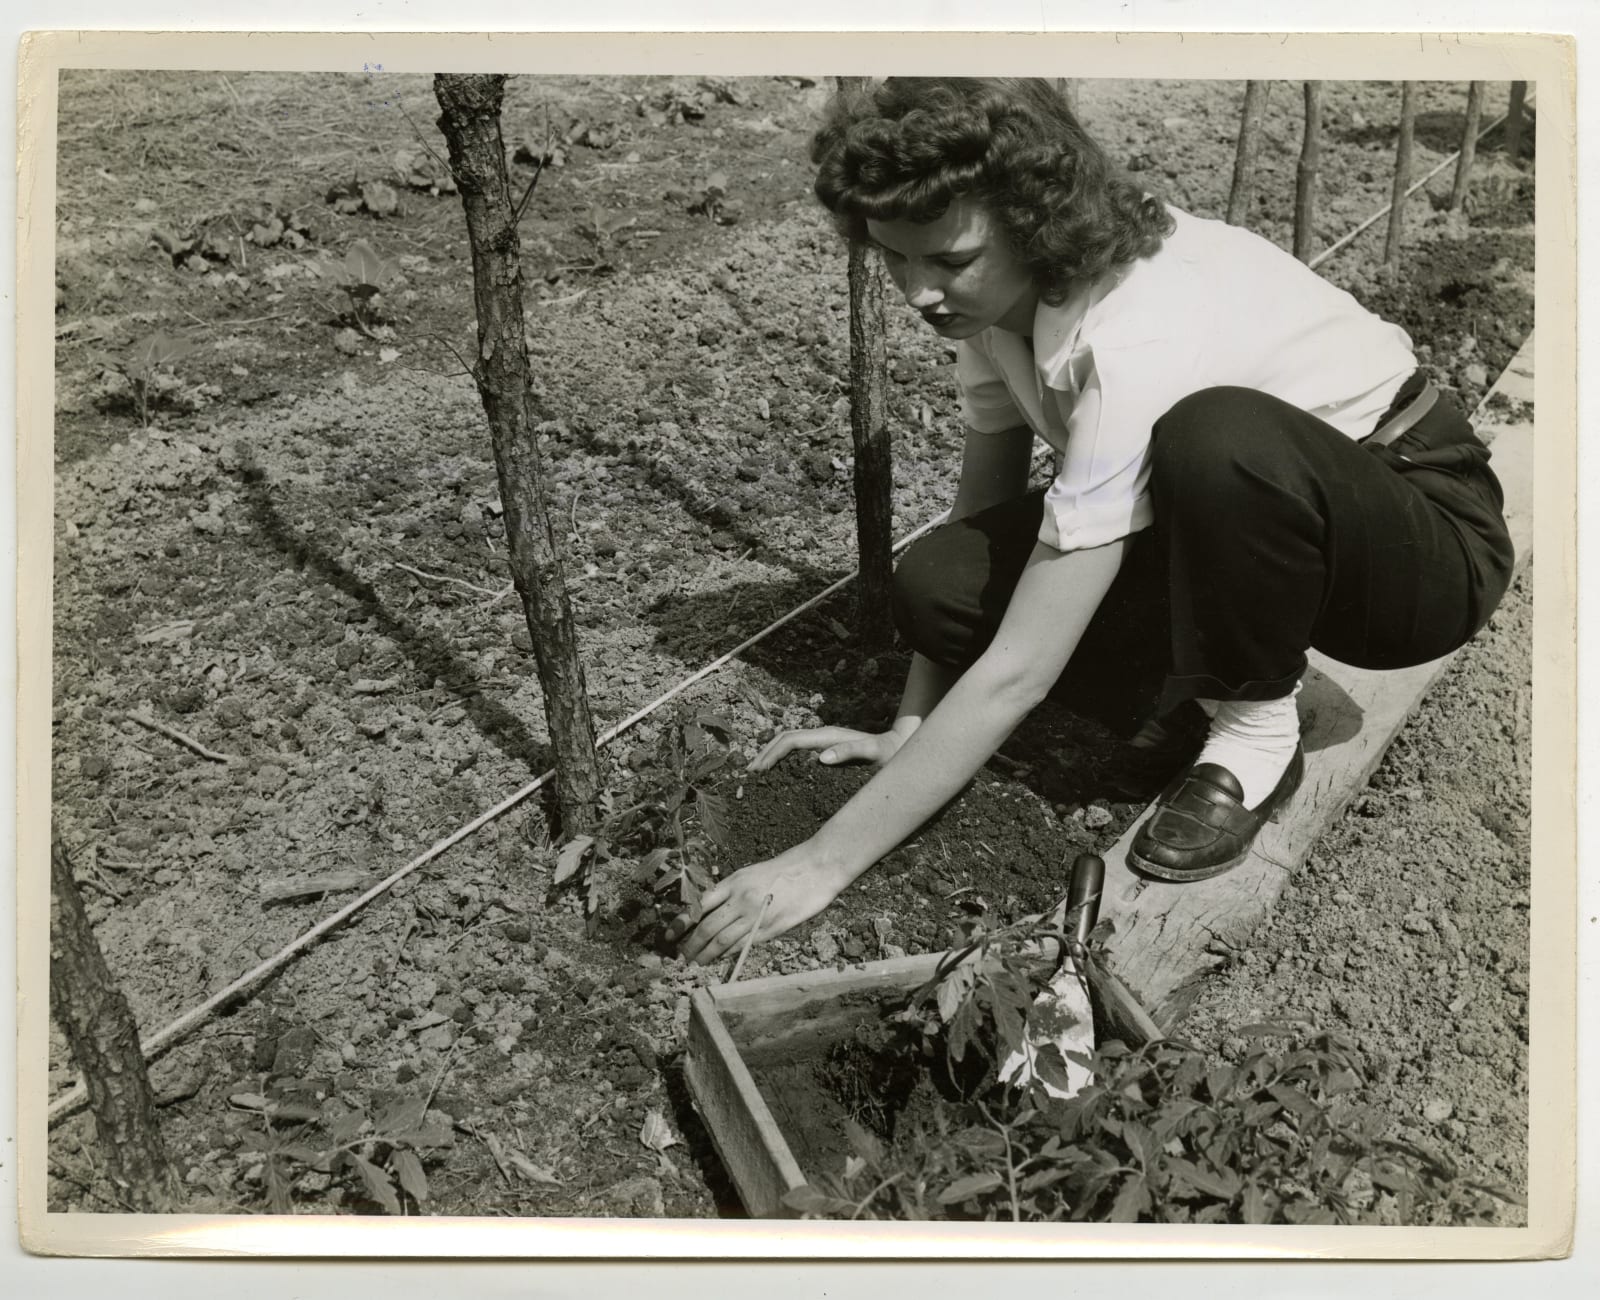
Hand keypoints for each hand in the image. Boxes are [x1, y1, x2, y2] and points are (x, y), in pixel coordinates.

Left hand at [665, 842, 851, 965]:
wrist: (815, 868)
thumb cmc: (785, 870)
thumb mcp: (751, 874)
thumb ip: (732, 892)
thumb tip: (710, 911)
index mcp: (734, 882)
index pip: (700, 904)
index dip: (682, 922)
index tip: (669, 935)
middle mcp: (741, 898)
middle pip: (707, 926)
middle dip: (690, 945)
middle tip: (679, 958)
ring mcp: (756, 915)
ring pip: (722, 940)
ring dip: (705, 955)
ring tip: (693, 965)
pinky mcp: (771, 928)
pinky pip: (743, 945)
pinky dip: (728, 955)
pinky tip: (719, 962)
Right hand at [747, 725, 904, 772]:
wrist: (899, 747)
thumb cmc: (887, 753)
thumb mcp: (872, 753)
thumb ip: (849, 752)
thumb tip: (820, 758)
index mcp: (827, 736)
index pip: (790, 741)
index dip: (772, 754)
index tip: (759, 770)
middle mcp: (821, 736)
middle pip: (783, 739)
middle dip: (764, 754)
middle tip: (748, 774)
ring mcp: (822, 743)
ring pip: (787, 745)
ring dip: (770, 756)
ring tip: (755, 774)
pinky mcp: (825, 750)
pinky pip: (797, 753)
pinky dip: (781, 760)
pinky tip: (776, 775)